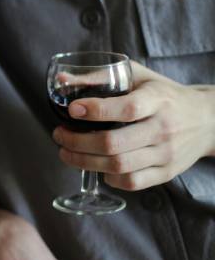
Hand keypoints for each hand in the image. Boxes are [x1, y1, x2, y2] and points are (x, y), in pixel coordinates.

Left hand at [53, 62, 214, 190]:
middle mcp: (164, 129)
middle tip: (59, 135)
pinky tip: (96, 166)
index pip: (127, 109)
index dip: (95, 111)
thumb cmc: (164, 94)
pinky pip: (132, 182)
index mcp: (158, 100)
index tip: (72, 109)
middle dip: (78, 142)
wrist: (207, 119)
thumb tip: (62, 79)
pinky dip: (108, 178)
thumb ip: (100, 76)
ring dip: (85, 162)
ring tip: (66, 152)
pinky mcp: (167, 173)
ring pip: (119, 166)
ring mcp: (166, 154)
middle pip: (115, 143)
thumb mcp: (138, 76)